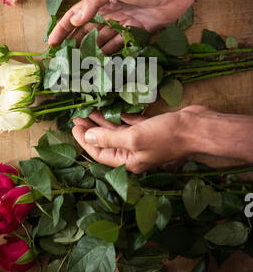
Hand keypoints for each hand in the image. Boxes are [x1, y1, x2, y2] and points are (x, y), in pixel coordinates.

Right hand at [48, 0, 195, 52]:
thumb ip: (93, 2)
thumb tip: (74, 20)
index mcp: (100, 1)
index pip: (75, 16)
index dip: (62, 29)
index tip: (51, 44)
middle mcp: (109, 13)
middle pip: (86, 32)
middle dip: (74, 45)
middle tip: (64, 61)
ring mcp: (123, 24)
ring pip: (102, 42)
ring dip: (91, 53)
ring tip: (80, 67)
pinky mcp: (138, 33)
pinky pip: (121, 46)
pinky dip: (111, 55)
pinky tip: (103, 65)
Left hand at [72, 107, 206, 172]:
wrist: (196, 128)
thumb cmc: (166, 136)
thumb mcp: (134, 138)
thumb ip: (109, 139)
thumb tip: (88, 137)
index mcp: (129, 161)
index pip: (99, 153)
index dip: (85, 140)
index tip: (74, 125)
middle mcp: (134, 153)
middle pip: (106, 142)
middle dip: (91, 130)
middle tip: (77, 117)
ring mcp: (143, 141)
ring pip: (117, 132)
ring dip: (103, 122)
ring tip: (89, 111)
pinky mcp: (151, 129)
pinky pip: (131, 124)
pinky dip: (121, 118)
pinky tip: (113, 112)